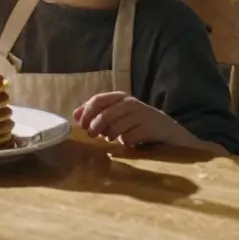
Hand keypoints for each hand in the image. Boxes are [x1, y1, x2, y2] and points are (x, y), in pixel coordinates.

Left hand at [72, 92, 186, 147]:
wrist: (163, 128)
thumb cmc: (134, 121)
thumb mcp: (115, 113)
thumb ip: (95, 112)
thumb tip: (75, 115)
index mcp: (119, 97)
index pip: (97, 100)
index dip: (86, 113)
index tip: (81, 125)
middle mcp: (130, 103)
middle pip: (105, 115)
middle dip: (95, 127)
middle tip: (92, 135)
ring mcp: (140, 115)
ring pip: (115, 129)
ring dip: (110, 136)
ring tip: (112, 137)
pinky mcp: (148, 128)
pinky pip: (127, 138)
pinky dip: (124, 143)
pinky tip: (127, 142)